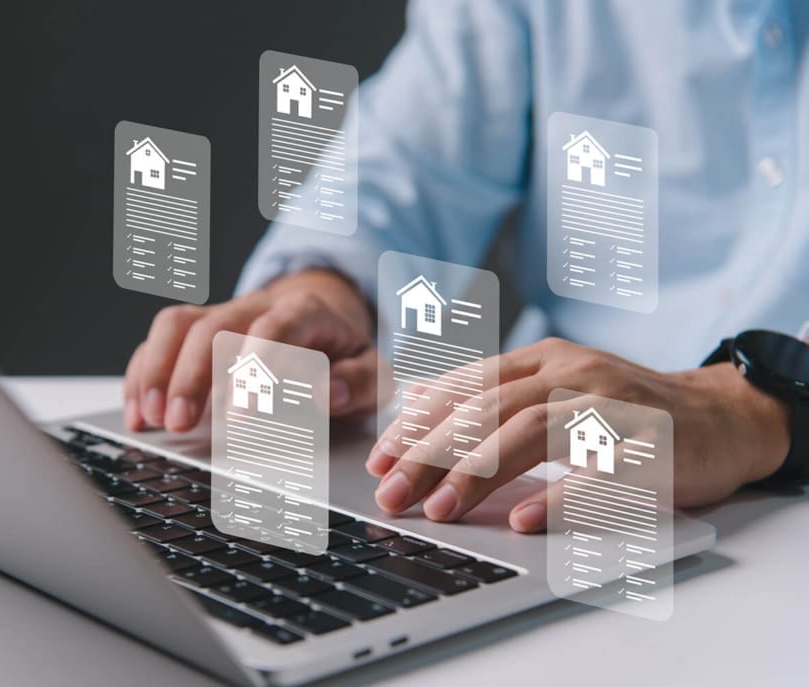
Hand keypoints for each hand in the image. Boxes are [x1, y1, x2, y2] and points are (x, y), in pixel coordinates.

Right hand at [124, 270, 376, 431]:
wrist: (324, 312)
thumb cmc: (345, 351)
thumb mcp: (374, 369)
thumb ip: (358, 382)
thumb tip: (327, 394)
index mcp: (306, 311)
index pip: (275, 328)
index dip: (255, 367)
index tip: (240, 413)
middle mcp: (258, 305)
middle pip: (214, 326)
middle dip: (192, 375)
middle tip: (180, 423)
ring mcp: (222, 313)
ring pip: (178, 325)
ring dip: (158, 370)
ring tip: (151, 417)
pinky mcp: (198, 327)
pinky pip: (161, 338)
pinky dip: (143, 373)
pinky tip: (139, 411)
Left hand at [365, 338, 790, 531]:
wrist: (719, 417)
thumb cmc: (622, 412)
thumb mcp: (551, 389)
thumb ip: (489, 391)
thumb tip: (415, 394)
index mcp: (542, 361)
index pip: (466, 386)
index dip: (417, 423)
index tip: (380, 460)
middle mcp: (571, 372)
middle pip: (487, 409)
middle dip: (432, 454)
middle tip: (394, 494)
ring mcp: (611, 403)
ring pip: (531, 431)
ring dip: (478, 473)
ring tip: (442, 510)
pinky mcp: (651, 442)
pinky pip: (599, 468)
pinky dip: (559, 495)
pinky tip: (525, 519)